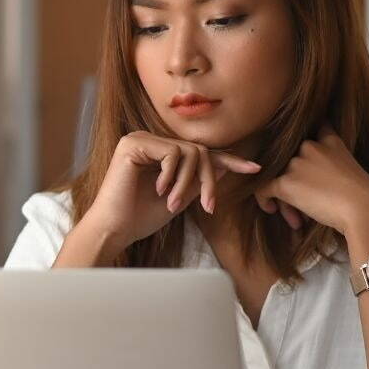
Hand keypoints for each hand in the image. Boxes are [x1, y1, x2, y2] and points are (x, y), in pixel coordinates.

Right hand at [84, 131, 262, 244]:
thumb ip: (198, 180)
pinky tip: (160, 191)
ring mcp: (140, 139)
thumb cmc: (140, 217)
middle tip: (208, 207)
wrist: (114, 229)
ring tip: (175, 204)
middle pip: (198, 151)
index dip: (228, 159)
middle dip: (208, 180)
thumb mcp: (180, 198)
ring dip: (188, 182)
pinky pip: (172, 152)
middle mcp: (150, 141)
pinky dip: (173, 175)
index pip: (199, 152)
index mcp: (158, 152)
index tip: (254, 168)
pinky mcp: (133, 143)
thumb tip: (227, 165)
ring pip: (188, 151)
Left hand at [252, 126, 368, 236]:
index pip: (311, 132)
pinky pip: (263, 188)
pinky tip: (271, 209)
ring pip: (277, 177)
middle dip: (294, 183)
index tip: (300, 166)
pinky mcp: (285, 182)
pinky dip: (263, 199)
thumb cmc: (362, 197)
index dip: (300, 148)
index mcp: (329, 140)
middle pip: (289, 162)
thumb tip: (310, 181)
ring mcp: (296, 162)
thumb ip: (331, 164)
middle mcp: (309, 146)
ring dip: (285, 198)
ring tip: (296, 218)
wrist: (364, 208)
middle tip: (303, 206)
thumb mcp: (350, 169)